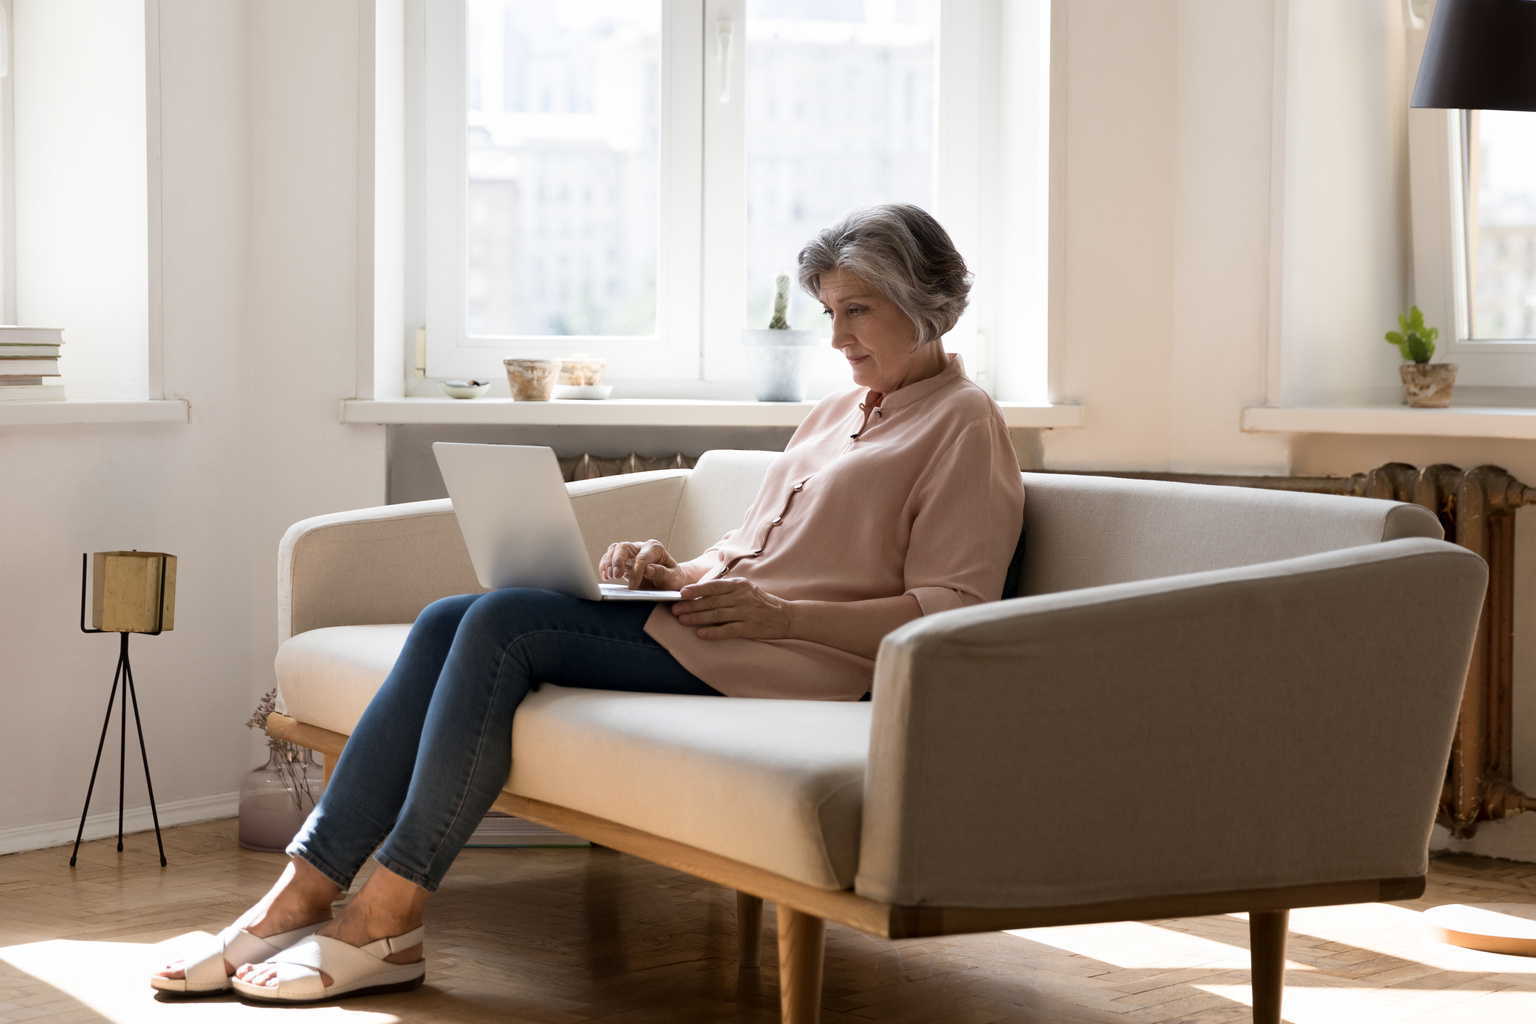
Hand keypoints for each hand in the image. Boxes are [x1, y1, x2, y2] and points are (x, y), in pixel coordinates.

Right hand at [599, 540, 691, 589]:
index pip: (642, 558)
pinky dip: (605, 565)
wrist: (671, 579)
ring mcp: (632, 552)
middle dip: (617, 561)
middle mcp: (642, 547)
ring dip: (609, 562)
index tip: (633, 586)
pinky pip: (610, 557)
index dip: (636, 572)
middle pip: (624, 547)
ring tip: (609, 576)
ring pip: (615, 549)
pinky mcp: (624, 560)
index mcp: (655, 549)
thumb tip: (647, 569)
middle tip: (615, 576)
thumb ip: (662, 573)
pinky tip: (605, 575)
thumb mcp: (673, 578)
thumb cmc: (673, 578)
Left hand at [672, 578, 793, 639]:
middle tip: (675, 610)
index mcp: (739, 585)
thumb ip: (726, 590)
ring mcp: (746, 613)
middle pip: (712, 602)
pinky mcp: (750, 628)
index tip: (681, 594)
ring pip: (717, 615)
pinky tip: (700, 634)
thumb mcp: (745, 589)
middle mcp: (742, 597)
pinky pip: (727, 630)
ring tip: (682, 620)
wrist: (784, 616)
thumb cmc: (760, 602)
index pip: (714, 586)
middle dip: (691, 606)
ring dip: (697, 618)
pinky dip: (712, 632)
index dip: (696, 590)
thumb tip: (699, 594)